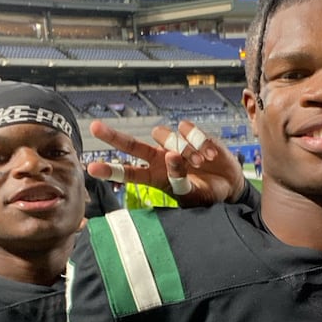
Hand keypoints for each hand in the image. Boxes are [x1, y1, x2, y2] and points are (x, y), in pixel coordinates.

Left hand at [86, 120, 245, 206]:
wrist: (230, 185)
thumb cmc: (207, 193)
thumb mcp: (192, 194)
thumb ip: (179, 177)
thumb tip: (172, 155)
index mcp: (156, 176)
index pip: (129, 172)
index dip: (111, 170)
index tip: (91, 168)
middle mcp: (160, 158)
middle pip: (132, 145)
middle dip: (114, 136)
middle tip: (95, 127)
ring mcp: (175, 144)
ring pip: (165, 136)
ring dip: (182, 149)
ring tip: (201, 163)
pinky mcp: (191, 134)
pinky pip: (187, 129)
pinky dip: (198, 142)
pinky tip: (210, 155)